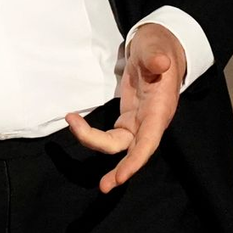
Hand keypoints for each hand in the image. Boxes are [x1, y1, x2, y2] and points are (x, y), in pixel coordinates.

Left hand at [65, 22, 186, 193]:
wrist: (158, 47)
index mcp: (160, 108)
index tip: (120, 178)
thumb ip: (156, 57)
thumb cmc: (158, 47)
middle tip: (102, 185)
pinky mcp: (128, 117)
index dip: (135, 161)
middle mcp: (151, 120)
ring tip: (71, 120)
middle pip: (130, 147)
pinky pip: (112, 135)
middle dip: (117, 167)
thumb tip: (161, 63)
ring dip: (94, 141)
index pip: (148, 141)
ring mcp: (139, 120)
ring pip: (118, 143)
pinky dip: (94, 134)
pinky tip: (77, 125)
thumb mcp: (156, 48)